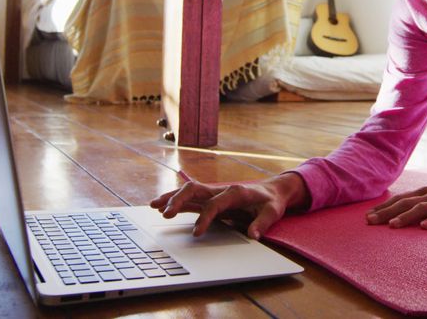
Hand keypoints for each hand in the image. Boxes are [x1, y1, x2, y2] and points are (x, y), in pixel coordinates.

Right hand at [149, 173, 306, 239]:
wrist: (273, 191)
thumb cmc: (271, 202)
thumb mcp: (273, 212)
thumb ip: (262, 223)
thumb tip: (253, 235)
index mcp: (235, 192)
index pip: (214, 204)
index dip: (205, 218)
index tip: (197, 233)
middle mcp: (221, 190)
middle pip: (195, 191)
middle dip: (179, 200)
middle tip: (166, 214)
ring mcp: (214, 193)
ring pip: (188, 192)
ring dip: (171, 198)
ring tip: (153, 205)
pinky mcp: (211, 199)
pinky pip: (190, 198)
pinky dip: (175, 200)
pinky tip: (161, 206)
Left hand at [365, 183, 426, 229]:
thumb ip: (417, 201)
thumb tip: (396, 210)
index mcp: (423, 192)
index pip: (399, 199)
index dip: (383, 207)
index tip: (368, 216)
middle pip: (405, 203)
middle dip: (387, 212)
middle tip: (371, 221)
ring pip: (422, 208)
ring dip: (406, 216)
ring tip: (392, 225)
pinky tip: (424, 227)